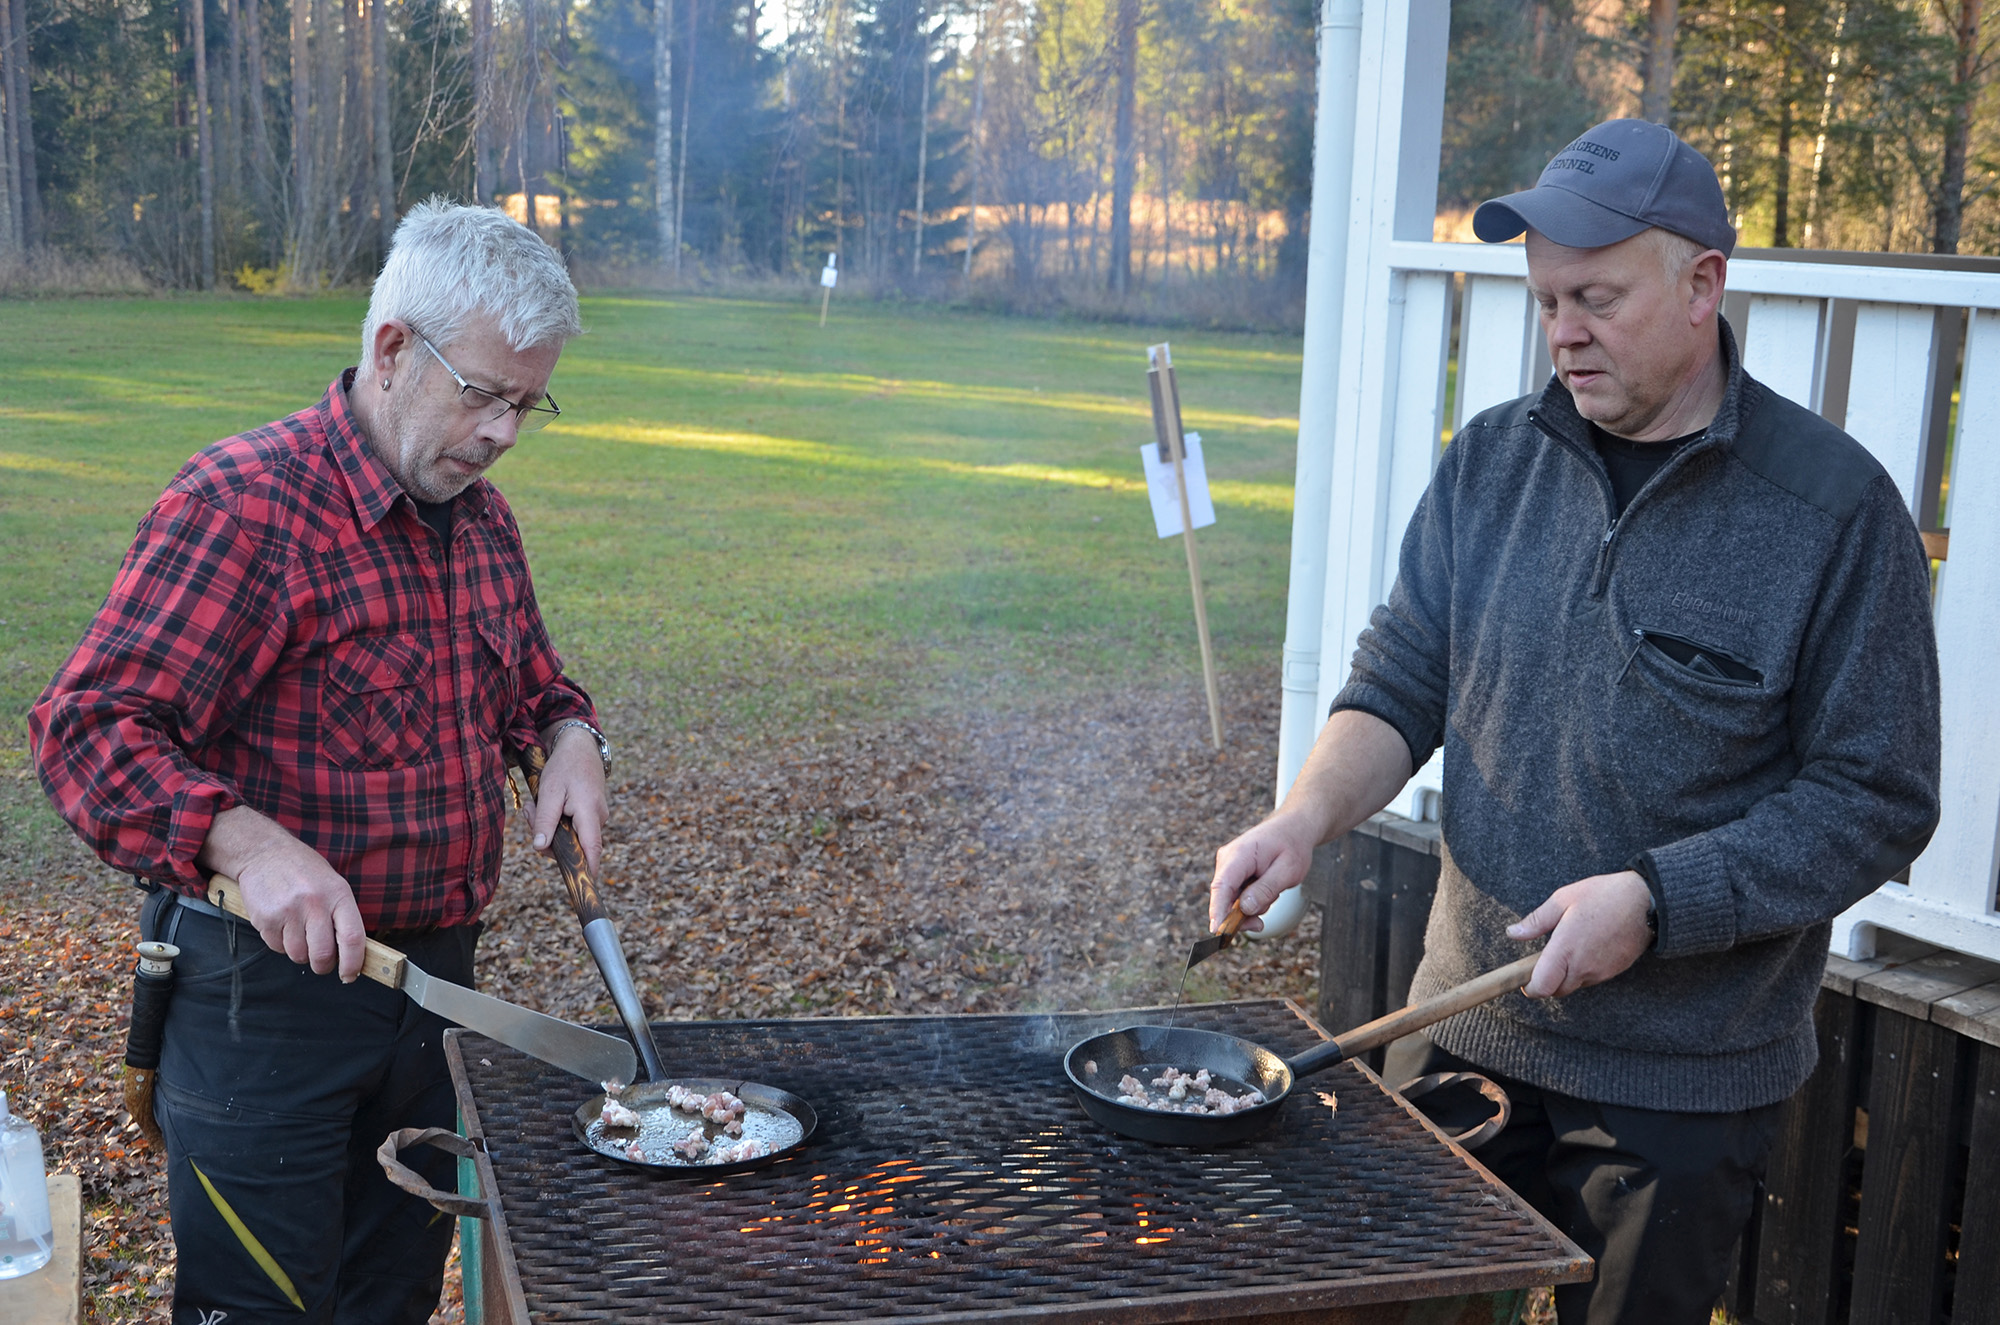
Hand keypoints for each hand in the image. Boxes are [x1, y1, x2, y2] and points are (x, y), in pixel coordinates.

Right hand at [201, 806, 366, 981]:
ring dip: (300, 953)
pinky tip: (283, 924)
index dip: (353, 963)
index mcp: (338, 894)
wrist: (265, 852)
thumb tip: (352, 952)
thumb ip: (342, 916)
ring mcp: (288, 912)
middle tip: (322, 962)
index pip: (352, 938)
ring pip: (298, 955)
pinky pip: (277, 948)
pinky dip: (281, 944)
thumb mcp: (333, 884)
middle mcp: (314, 904)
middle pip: (322, 954)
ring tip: (299, 932)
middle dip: (323, 966)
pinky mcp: (265, 919)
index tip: (350, 975)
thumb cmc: (304, 871)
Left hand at [529, 723, 608, 874]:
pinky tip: (547, 802)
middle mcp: (598, 819)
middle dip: (546, 835)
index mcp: (589, 814)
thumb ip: (545, 821)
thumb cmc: (565, 767)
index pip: (592, 850)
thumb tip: (540, 847)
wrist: (579, 745)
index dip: (588, 871)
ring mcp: (596, 817)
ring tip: (536, 802)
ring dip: (548, 824)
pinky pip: (571, 826)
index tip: (583, 887)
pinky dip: (556, 818)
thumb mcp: (549, 792)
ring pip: (569, 835)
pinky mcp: (591, 813)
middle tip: (530, 811)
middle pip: (572, 845)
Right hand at [1209, 812, 1319, 932]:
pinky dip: (1250, 900)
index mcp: (1239, 854)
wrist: (1293, 828)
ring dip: (1249, 906)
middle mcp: (1228, 859)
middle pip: (1223, 897)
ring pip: (1230, 898)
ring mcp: (1228, 865)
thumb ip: (1266, 890)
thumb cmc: (1292, 845)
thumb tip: (1245, 909)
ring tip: (1272, 892)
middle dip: (1240, 915)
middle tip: (1261, 924)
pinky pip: (1235, 894)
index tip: (1218, 931)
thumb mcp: (1287, 870)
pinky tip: (1265, 891)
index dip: (1217, 911)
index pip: (1222, 886)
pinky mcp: (1232, 871)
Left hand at [1508, 869, 1653, 998]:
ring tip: (1568, 947)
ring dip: (1565, 975)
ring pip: (1574, 985)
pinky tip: (1586, 948)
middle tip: (1545, 957)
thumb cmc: (1603, 896)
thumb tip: (1513, 933)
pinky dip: (1582, 971)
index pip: (1542, 987)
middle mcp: (1583, 967)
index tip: (1525, 977)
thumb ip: (1536, 921)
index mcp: (1565, 950)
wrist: (1647, 902)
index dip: (1530, 987)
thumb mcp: (1563, 899)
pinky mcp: (1614, 971)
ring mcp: (1601, 972)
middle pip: (1556, 990)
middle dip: (1546, 980)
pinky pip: (1591, 979)